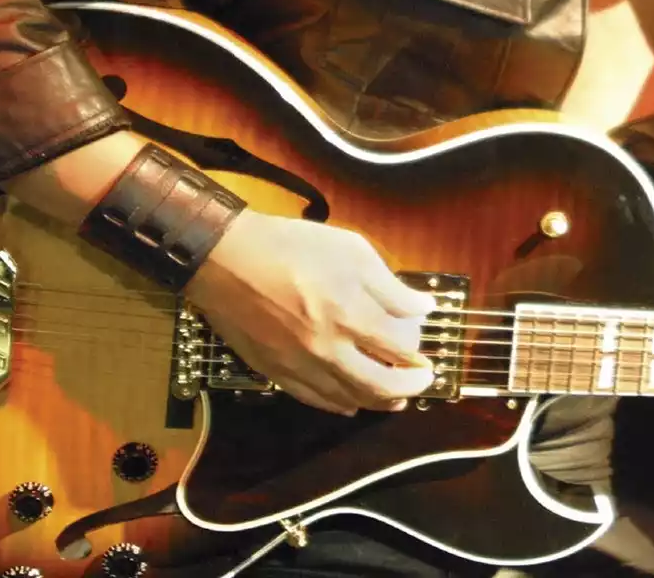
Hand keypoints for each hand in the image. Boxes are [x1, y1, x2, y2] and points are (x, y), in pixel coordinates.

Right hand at [184, 210, 438, 415]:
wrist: (226, 260)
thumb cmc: (292, 247)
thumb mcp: (351, 250)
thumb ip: (390, 286)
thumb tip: (424, 307)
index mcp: (349, 314)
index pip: (398, 348)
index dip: (418, 354)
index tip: (427, 352)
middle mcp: (327, 348)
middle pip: (379, 385)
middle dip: (409, 387)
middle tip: (422, 381)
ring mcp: (300, 366)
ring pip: (349, 399)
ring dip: (379, 402)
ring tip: (396, 398)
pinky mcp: (276, 373)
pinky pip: (315, 400)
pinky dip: (340, 405)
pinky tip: (352, 402)